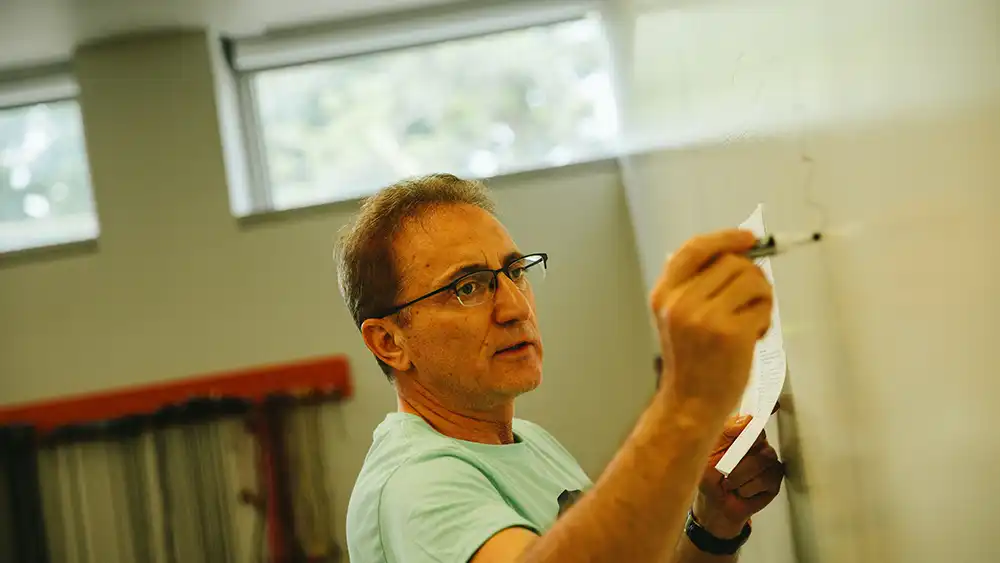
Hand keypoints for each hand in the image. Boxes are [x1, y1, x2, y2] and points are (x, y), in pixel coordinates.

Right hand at [649, 229, 772, 416]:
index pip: (693, 250)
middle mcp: (680, 302)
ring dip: (761, 295)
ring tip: (753, 318)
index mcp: (664, 294)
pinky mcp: (730, 333)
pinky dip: (765, 318)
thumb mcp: (676, 317)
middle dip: (751, 275)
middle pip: (730, 261)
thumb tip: (734, 251)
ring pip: (751, 279)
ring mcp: (705, 317)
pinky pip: (762, 306)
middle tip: (754, 298)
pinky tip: (754, 335)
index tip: (748, 238)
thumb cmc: (692, 360)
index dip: (724, 238)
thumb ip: (694, 285)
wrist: (690, 402)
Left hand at [694, 414, 783, 537]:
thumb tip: (745, 420)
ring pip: (762, 459)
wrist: (715, 505)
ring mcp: (767, 460)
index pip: (754, 415)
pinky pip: (766, 478)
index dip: (766, 406)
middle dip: (739, 453)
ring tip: (729, 483)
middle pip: (759, 436)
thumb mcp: (706, 453)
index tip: (773, 403)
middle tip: (725, 467)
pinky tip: (742, 490)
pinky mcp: (774, 478)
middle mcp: (756, 442)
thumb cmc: (709, 477)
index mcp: (739, 432)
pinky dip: (748, 487)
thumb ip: (724, 433)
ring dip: (740, 475)